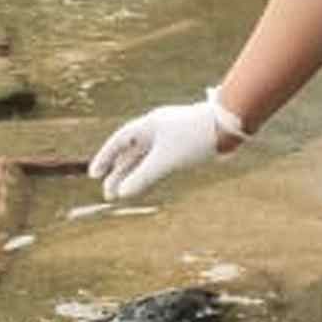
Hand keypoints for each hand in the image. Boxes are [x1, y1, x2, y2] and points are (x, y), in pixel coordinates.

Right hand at [86, 90, 245, 200]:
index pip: (119, 140)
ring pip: (145, 158)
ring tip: (121, 195)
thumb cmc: (194, 138)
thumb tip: (122, 194)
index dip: (105, 157)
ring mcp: (171, 137)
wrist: (228, 127)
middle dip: (118, 173)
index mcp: (149, 125)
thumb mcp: (165, 161)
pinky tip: (145, 185)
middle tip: (108, 194)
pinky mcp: (183, 146)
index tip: (94, 174)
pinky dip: (149, 173)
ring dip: (133, 175)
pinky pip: (159, 161)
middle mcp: (157, 129)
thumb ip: (143, 177)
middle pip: (130, 152)